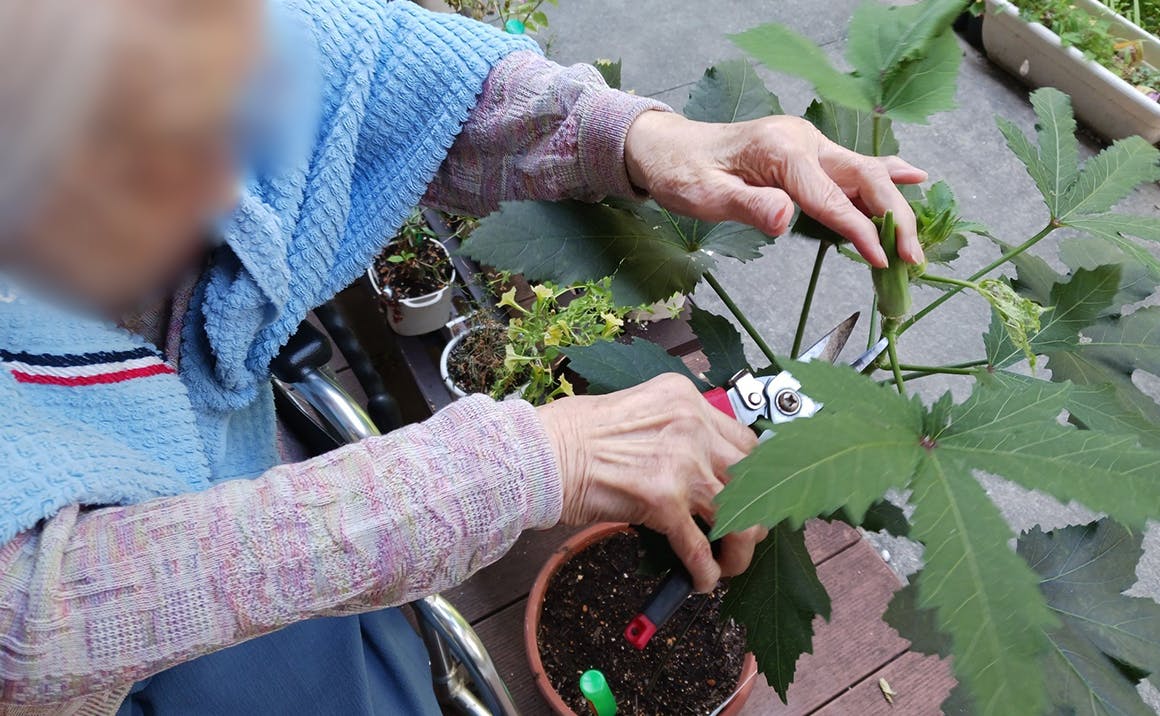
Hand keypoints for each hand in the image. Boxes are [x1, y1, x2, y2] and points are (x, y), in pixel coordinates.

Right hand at [537, 374, 765, 591]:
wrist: (542, 454)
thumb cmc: (572, 432)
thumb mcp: (636, 409)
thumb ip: (672, 429)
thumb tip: (692, 464)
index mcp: (684, 400)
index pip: (744, 440)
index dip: (752, 474)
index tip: (748, 494)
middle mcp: (691, 427)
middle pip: (752, 477)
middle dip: (753, 511)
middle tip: (743, 531)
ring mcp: (681, 464)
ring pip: (738, 515)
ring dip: (739, 547)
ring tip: (729, 563)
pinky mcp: (663, 502)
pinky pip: (700, 546)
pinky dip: (706, 571)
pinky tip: (701, 581)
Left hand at [623, 111, 927, 267]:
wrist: (667, 147)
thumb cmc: (681, 172)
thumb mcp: (704, 195)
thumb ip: (747, 205)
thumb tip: (785, 218)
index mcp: (781, 150)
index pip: (831, 196)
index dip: (859, 228)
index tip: (881, 259)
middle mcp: (803, 141)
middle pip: (863, 178)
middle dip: (892, 217)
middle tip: (911, 257)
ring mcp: (807, 143)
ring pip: (864, 171)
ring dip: (893, 204)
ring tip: (916, 241)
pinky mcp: (806, 152)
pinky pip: (852, 165)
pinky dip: (884, 175)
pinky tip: (914, 178)